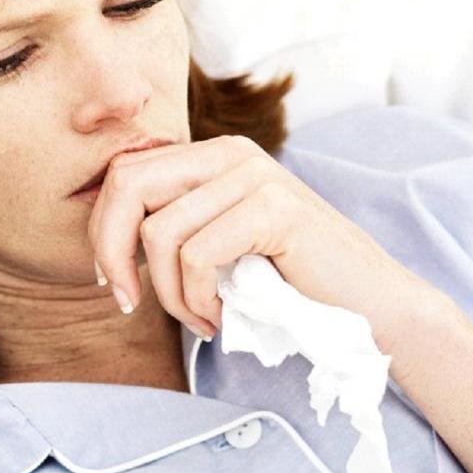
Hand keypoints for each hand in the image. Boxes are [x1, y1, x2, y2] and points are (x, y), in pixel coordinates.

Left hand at [87, 134, 437, 348]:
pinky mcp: (275, 209)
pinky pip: (199, 256)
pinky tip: (222, 317)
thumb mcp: (221, 244)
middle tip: (128, 302)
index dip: (102, 228)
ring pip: (161, 232)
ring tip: (200, 319)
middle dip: (112, 252)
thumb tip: (102, 241)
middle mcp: (231, 153)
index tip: (113, 280)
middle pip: (128, 186)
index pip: (126, 172)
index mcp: (214, 155)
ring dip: (170, 293)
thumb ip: (176, 226)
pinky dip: (199, 299)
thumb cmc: (289, 283)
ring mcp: (255, 176)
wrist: (370, 305)